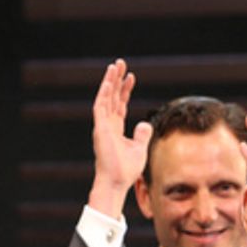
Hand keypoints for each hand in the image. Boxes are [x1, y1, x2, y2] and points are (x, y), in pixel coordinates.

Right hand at [88, 59, 152, 217]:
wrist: (117, 182)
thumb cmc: (126, 170)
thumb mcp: (140, 148)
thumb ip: (142, 134)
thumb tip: (145, 123)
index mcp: (115, 130)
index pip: (120, 105)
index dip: (125, 91)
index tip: (131, 77)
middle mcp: (107, 126)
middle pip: (112, 98)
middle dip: (116, 80)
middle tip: (120, 63)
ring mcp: (102, 127)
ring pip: (105, 98)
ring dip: (109, 82)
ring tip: (115, 66)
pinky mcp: (100, 129)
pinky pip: (101, 108)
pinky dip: (104, 94)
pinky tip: (109, 81)